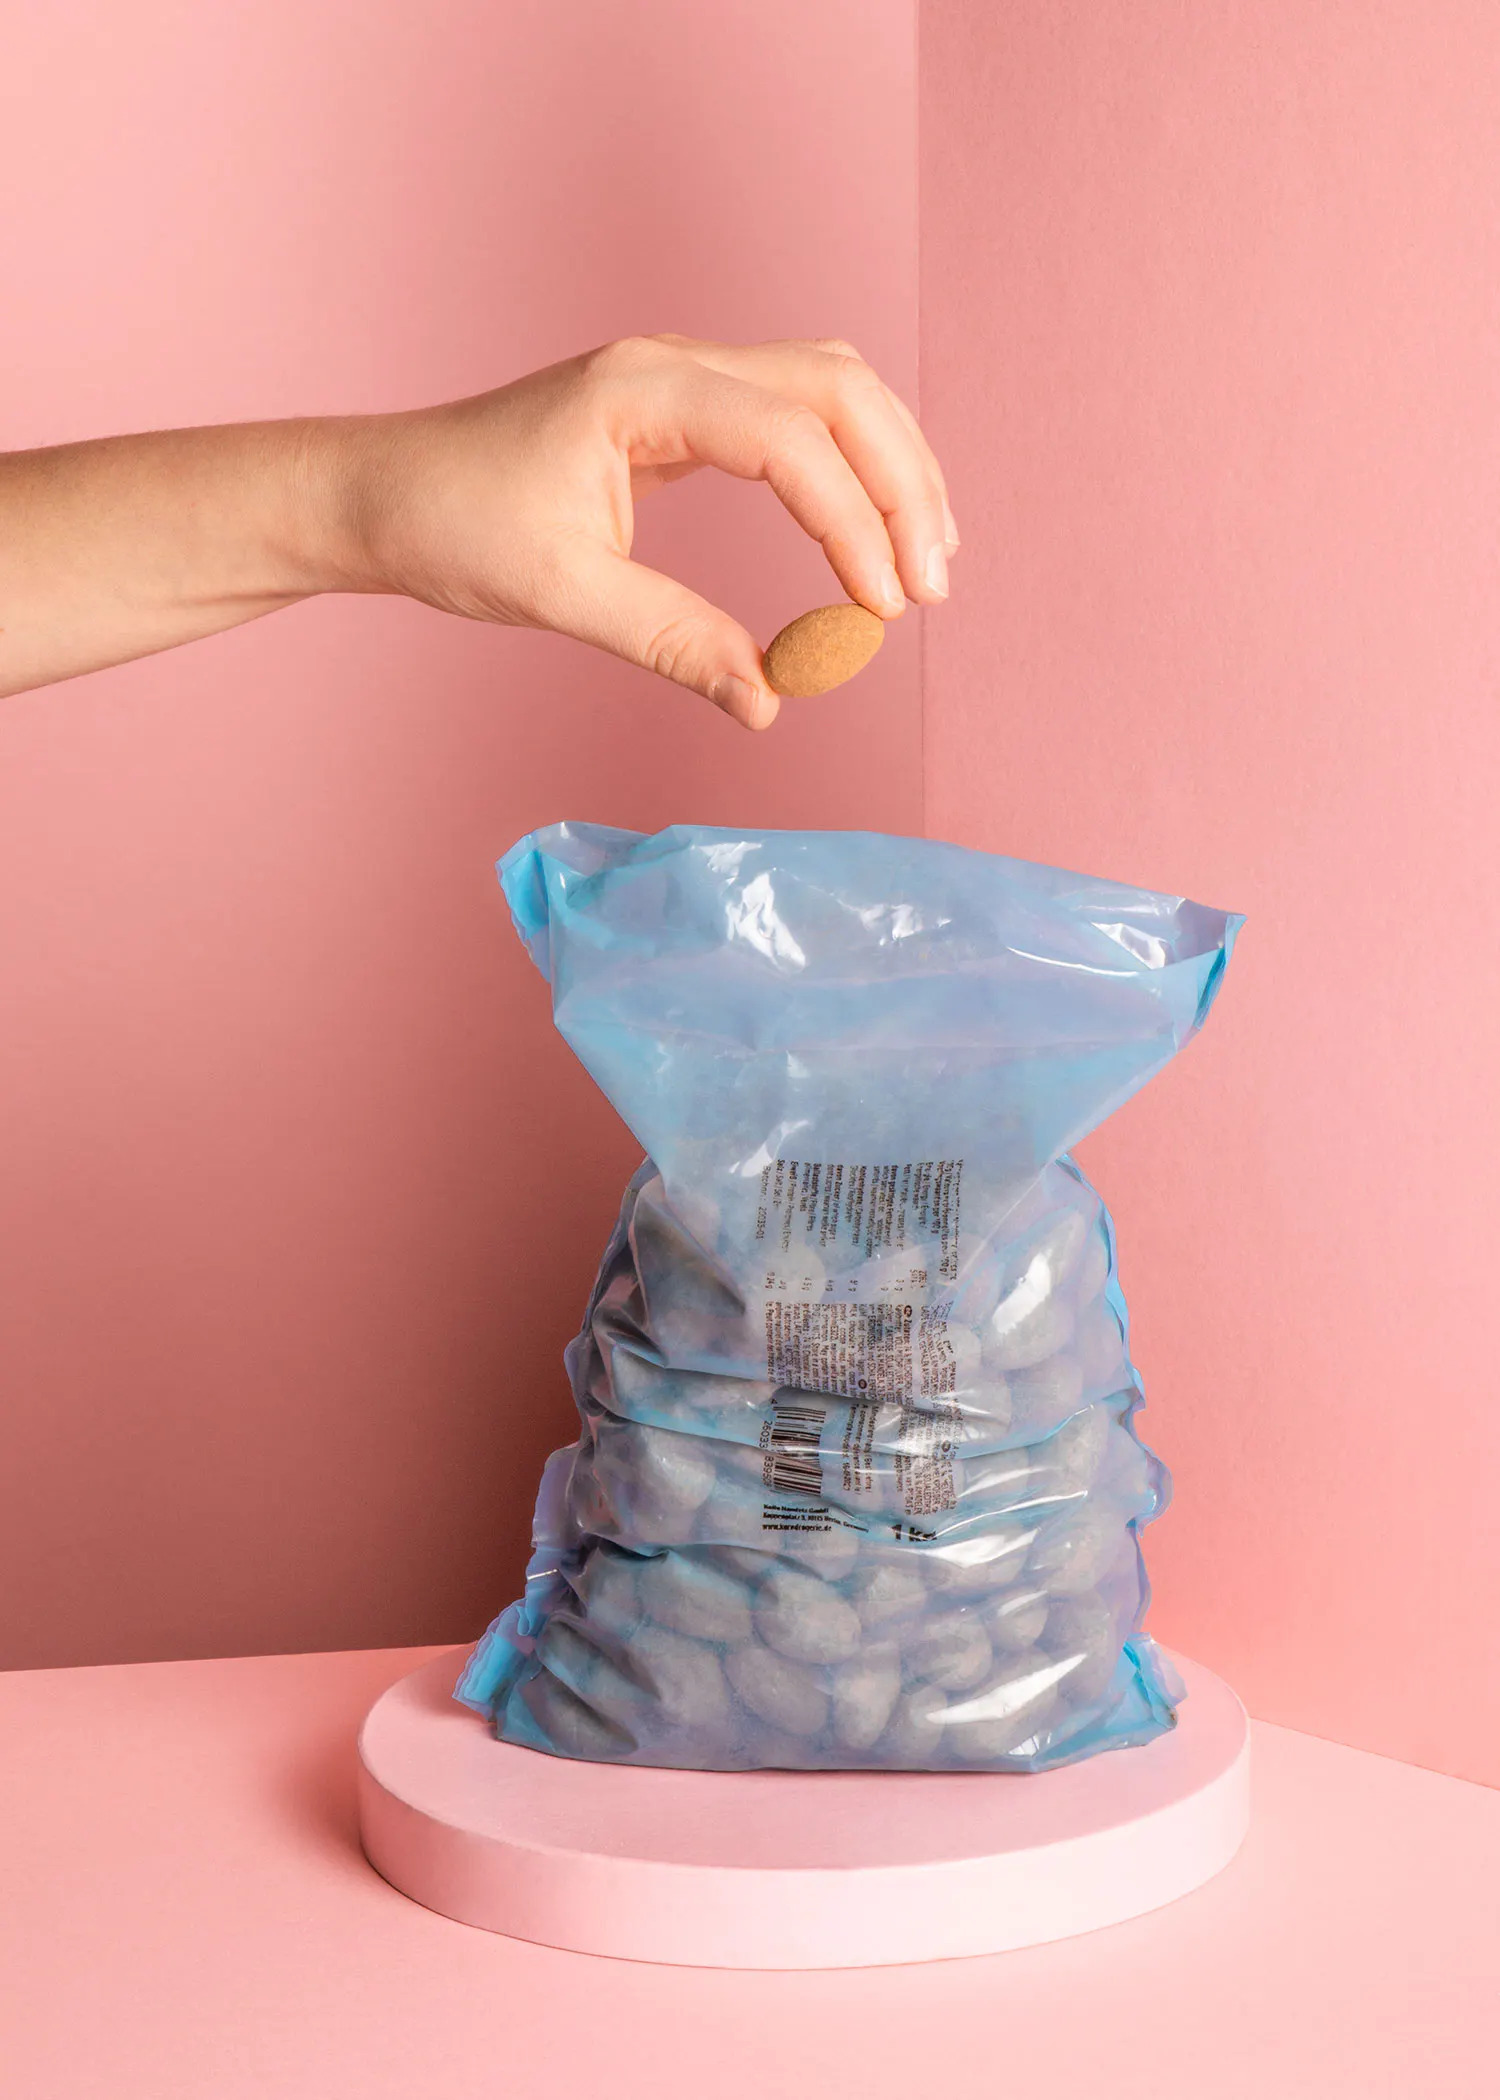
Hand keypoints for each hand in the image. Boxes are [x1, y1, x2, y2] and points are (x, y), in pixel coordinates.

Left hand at [339, 334, 956, 729]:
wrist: (384, 492)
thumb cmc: (453, 527)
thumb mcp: (561, 594)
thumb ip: (672, 641)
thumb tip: (766, 703)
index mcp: (643, 390)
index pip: (791, 437)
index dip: (852, 523)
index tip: (880, 610)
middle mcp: (676, 363)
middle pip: (840, 389)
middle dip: (901, 485)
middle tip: (928, 589)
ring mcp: (684, 378)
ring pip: (832, 389)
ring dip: (891, 466)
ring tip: (925, 561)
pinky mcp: (685, 410)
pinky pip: (799, 414)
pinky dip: (851, 466)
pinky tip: (870, 529)